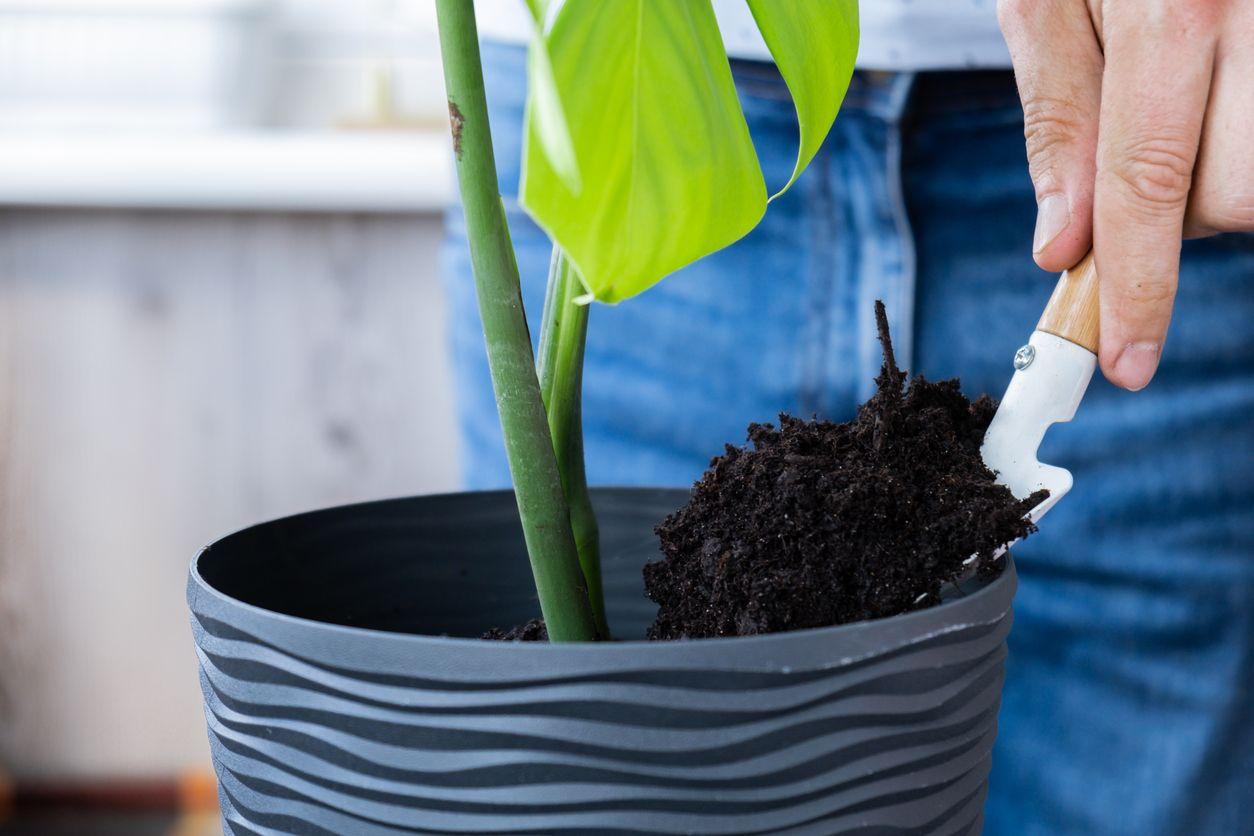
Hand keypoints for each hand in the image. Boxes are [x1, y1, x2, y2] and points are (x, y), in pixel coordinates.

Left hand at [998, 0, 1253, 389]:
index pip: (1149, 184)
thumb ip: (1059, 118)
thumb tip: (1062, 242)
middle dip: (1180, 217)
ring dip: (1223, 180)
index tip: (1121, 363)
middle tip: (1150, 157)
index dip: (1137, 289)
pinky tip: (1224, 103)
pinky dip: (1246, 143)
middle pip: (1237, 194)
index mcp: (1173, 4)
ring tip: (1190, 110)